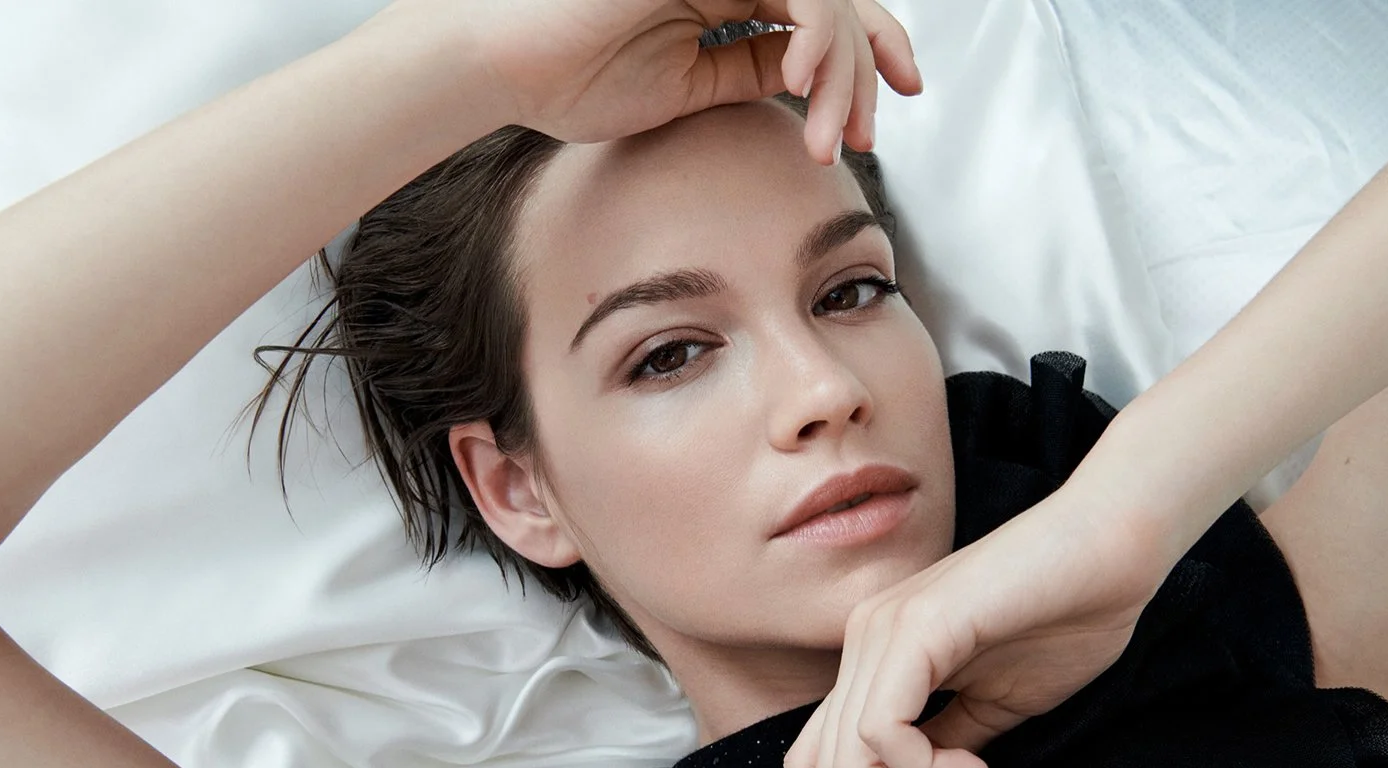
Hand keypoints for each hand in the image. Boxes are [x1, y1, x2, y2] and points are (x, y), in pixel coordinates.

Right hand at [374, 0, 922, 161]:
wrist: (500, 63)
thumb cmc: (568, 79)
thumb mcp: (689, 88)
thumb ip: (751, 72)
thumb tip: (814, 81)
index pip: (822, 12)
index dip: (866, 57)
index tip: (887, 114)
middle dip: (871, 67)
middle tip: (869, 135)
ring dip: (843, 70)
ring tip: (832, 134)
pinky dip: (817, 34)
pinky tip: (804, 86)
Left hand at [783, 482, 1174, 767]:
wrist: (1115, 545)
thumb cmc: (1066, 617)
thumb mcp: (994, 707)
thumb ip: (946, 751)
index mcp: (873, 662)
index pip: (811, 764)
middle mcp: (861, 644)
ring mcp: (880, 631)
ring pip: (849, 767)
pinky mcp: (915, 626)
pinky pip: (882, 731)